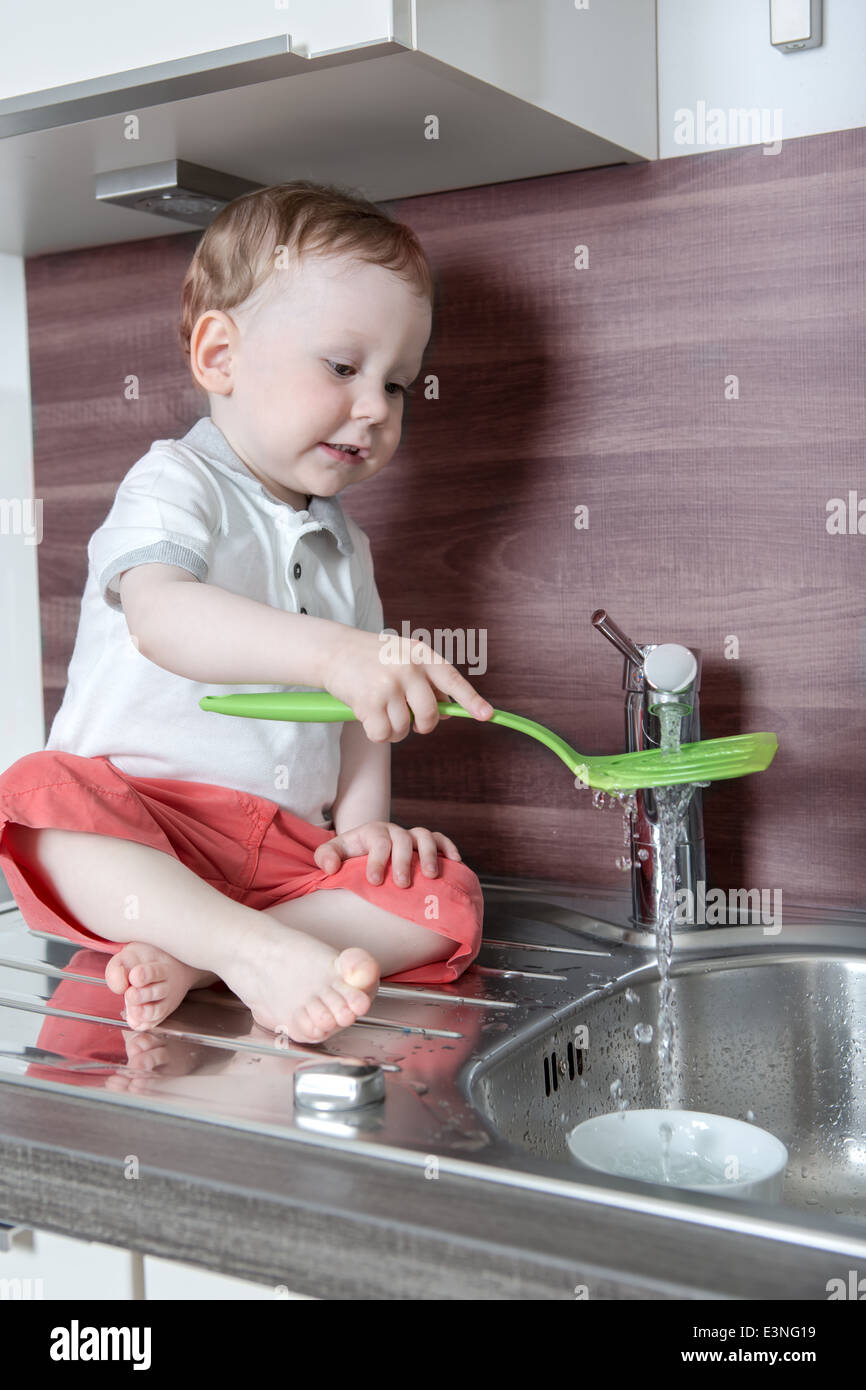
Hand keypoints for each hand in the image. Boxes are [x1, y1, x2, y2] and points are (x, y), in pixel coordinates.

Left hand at [313, 821, 461, 886]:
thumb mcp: (334, 853)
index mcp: (373, 832)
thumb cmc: (350, 855)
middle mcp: (394, 831)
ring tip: (431, 876)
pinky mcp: (427, 842)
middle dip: (404, 861)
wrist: (366, 847)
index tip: (374, 881)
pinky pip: (441, 839)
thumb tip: (331, 867)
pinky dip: (449, 848)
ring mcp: (412, 836)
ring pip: (425, 836)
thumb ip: (326, 857)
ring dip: (430, 854)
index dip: (377, 860)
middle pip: (403, 840)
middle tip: (402, 884)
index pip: (378, 842)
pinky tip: (455, 863)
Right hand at [321, 628, 492, 742]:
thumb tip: (447, 711)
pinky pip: (384, 734)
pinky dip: (378, 733)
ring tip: (381, 710)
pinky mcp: (368, 702)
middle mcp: (407, 669)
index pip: (452, 680)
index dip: (471, 700)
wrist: (334, 650)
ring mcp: (388, 685)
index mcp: (421, 655)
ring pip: (405, 728)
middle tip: (413, 721)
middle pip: (429, 714)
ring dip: (395, 729)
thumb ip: (428, 681)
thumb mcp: (405, 658)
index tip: (486, 715)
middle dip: (423, 725)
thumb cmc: (373, 658)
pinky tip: (368, 716)